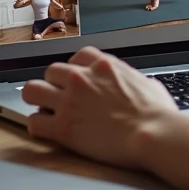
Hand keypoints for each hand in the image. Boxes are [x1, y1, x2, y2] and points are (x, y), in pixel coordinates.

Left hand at [22, 46, 177, 167]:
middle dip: (54, 85)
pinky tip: (46, 131)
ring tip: (44, 110)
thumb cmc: (156, 113)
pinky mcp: (64, 128)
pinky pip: (34, 123)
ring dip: (37, 100)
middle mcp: (82, 77)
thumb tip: (140, 85)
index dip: (75, 70)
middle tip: (60, 98)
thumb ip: (135, 80)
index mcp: (102, 64)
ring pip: (32, 90)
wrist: (152, 133)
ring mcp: (70, 101)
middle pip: (51, 71)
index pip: (76, 56)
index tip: (77, 82)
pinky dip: (38, 127)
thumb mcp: (149, 83)